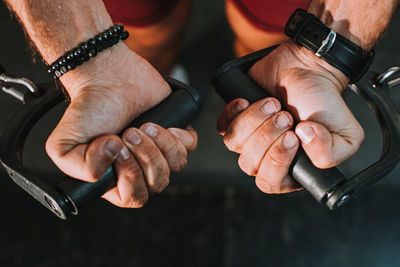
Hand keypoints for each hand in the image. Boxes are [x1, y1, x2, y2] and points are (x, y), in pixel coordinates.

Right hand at [46, 43, 196, 207]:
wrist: (108, 76)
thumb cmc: (89, 108)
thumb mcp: (64, 144)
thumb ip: (79, 169)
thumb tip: (114, 160)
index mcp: (115, 177)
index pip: (134, 197)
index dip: (131, 178)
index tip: (120, 151)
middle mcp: (139, 167)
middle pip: (158, 183)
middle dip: (146, 157)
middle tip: (130, 133)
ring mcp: (159, 151)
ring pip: (175, 166)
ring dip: (160, 145)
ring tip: (144, 126)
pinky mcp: (175, 134)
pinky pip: (189, 147)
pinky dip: (177, 136)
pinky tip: (160, 123)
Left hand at [217, 41, 363, 193]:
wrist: (307, 69)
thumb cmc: (323, 102)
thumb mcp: (346, 134)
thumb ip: (332, 153)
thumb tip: (304, 141)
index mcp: (292, 168)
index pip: (271, 182)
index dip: (277, 161)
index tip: (291, 136)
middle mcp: (267, 157)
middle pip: (250, 164)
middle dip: (267, 138)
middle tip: (285, 116)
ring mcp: (249, 139)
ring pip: (235, 144)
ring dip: (253, 122)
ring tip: (273, 104)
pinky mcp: (236, 121)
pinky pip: (224, 126)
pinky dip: (235, 112)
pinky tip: (251, 101)